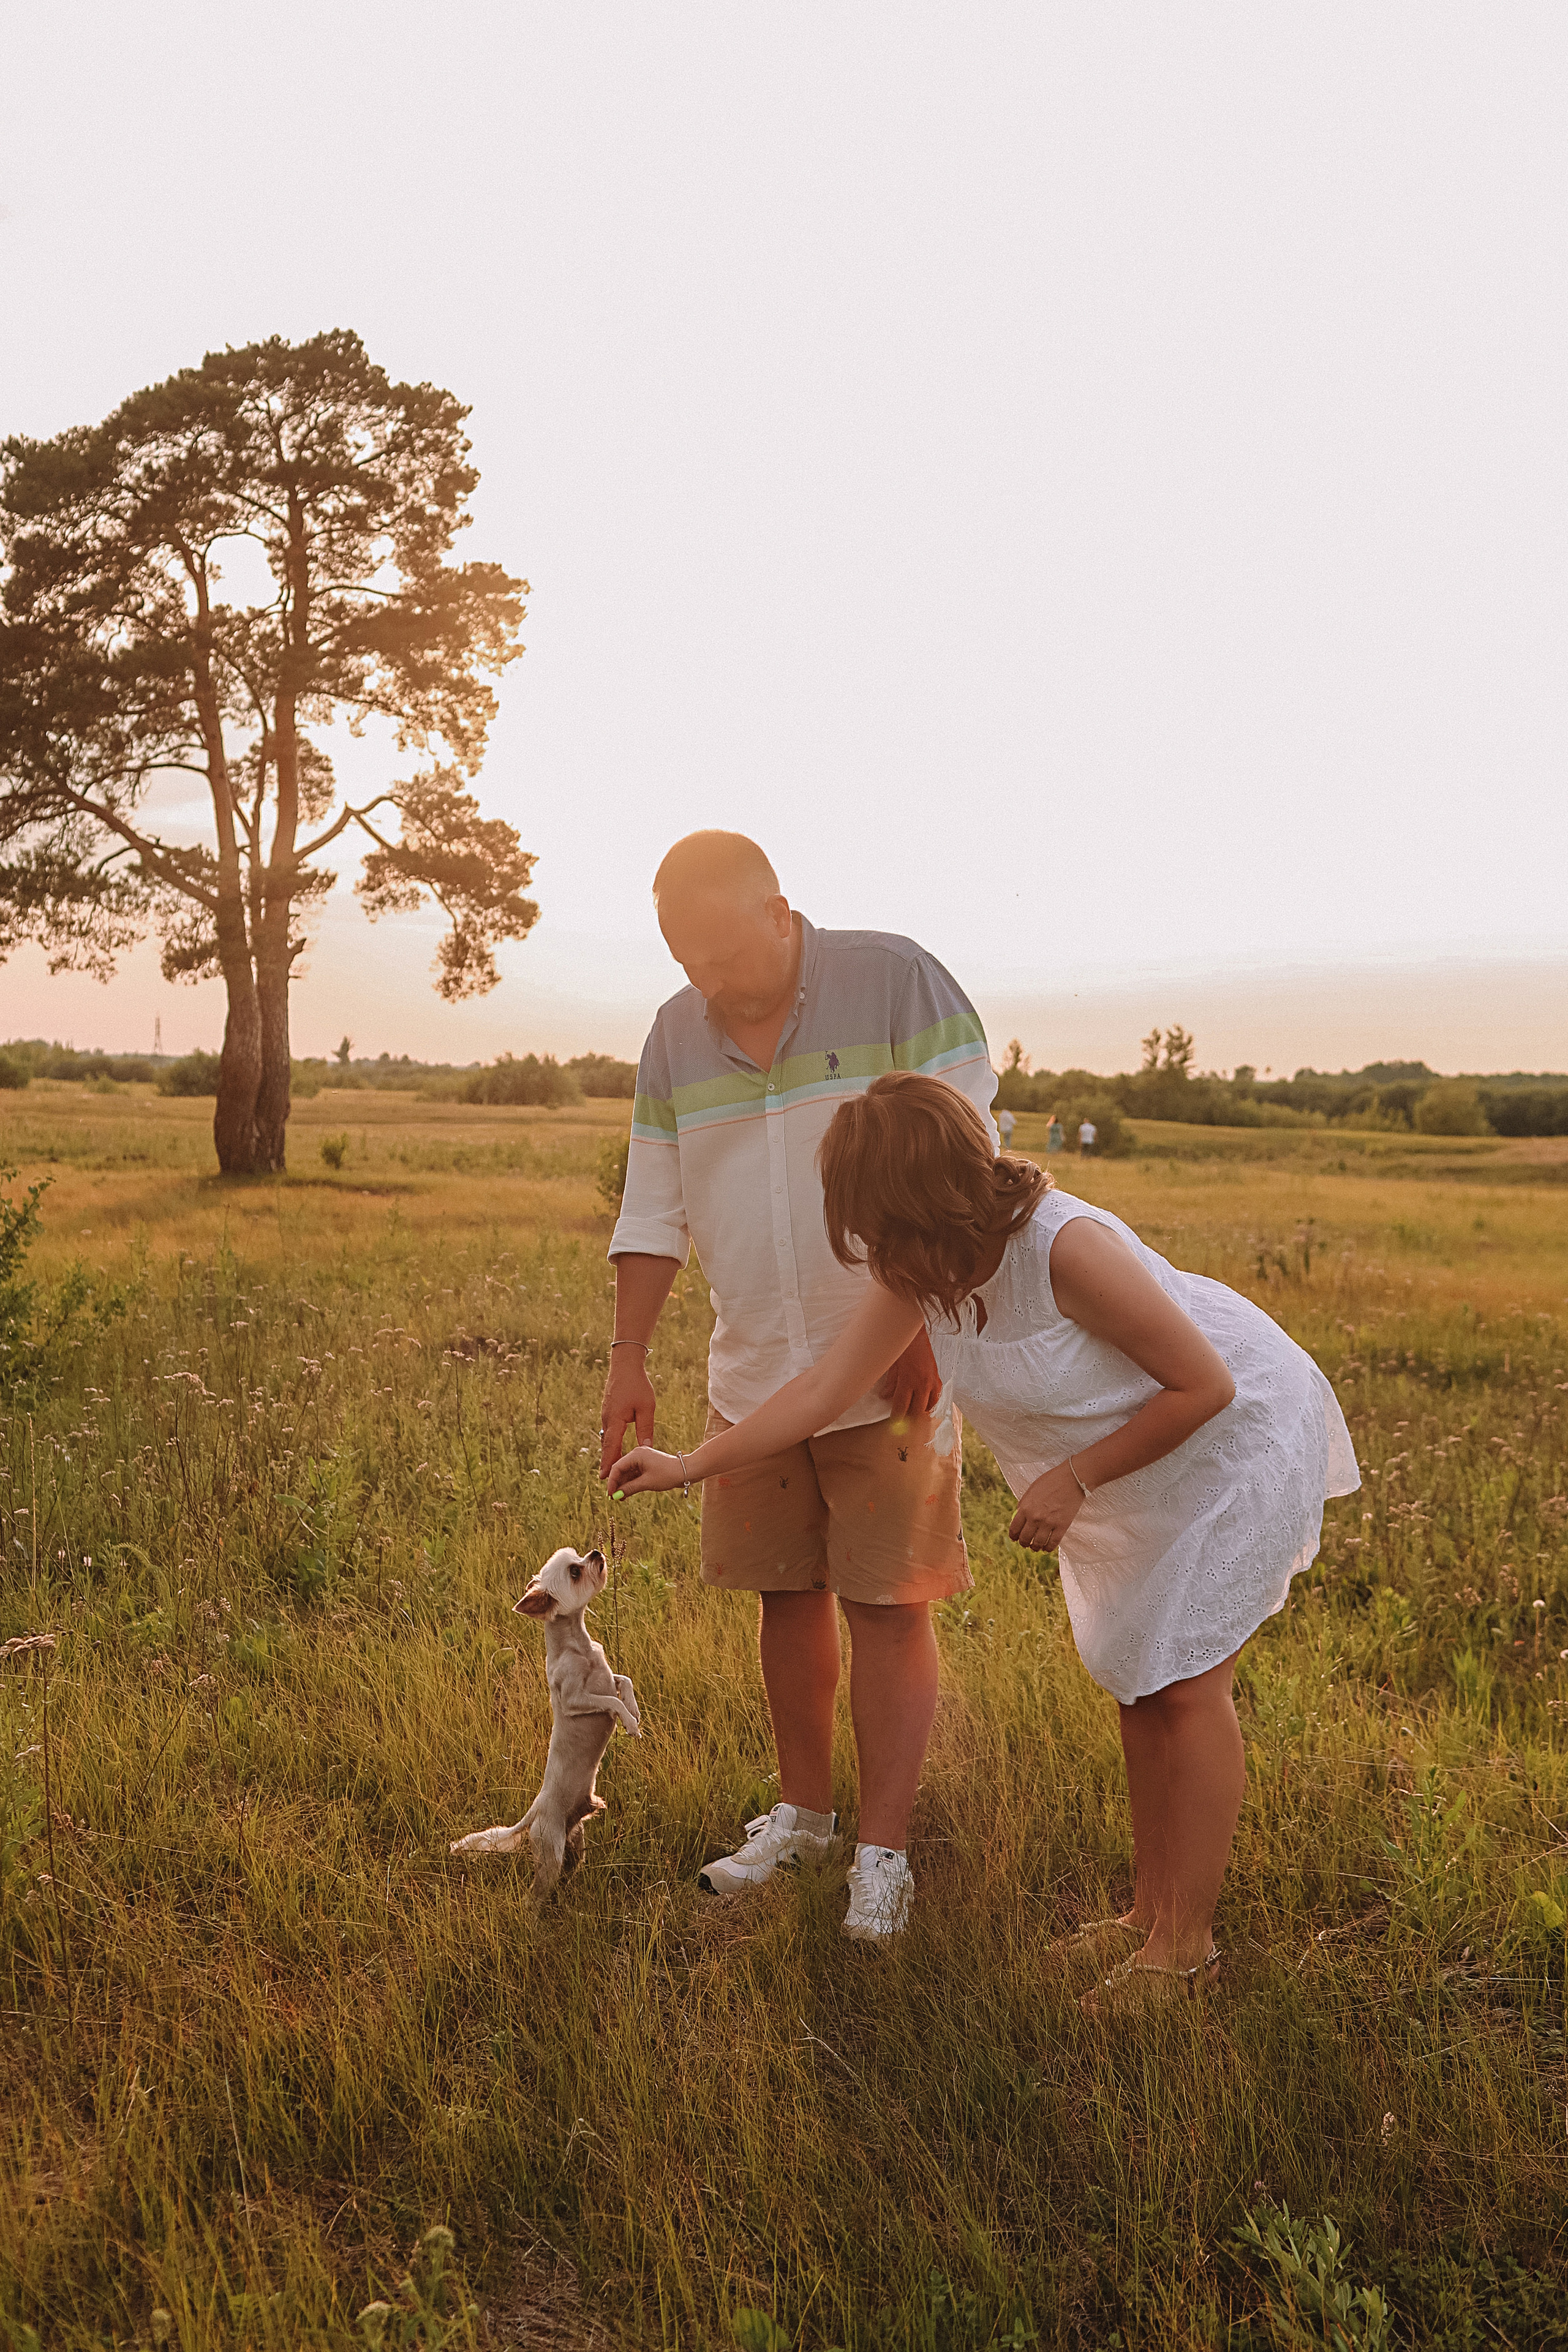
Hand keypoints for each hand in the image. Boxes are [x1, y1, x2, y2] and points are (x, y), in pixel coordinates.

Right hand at [599, 1352, 655, 1477]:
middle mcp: (607, 1419)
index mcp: (615, 1420)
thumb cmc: (638, 1385)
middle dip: (607, 1462)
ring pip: (606, 1438)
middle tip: (606, 1480)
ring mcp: (606, 1415)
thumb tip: (646, 1447)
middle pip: (606, 1446)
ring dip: (609, 1453)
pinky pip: (608, 1431)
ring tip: (611, 1469)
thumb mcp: (646, 1408)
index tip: (604, 1477)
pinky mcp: (608, 1411)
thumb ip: (645, 1429)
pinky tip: (614, 1448)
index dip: (608, 1463)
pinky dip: (610, 1442)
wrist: (625, 1365)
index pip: (611, 1447)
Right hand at [604, 1445, 686, 1497]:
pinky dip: (630, 1483)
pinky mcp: (646, 1464)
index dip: (612, 1482)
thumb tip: (616, 1495)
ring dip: (623, 1485)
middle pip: (620, 1470)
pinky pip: (633, 1473)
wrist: (686, 1471)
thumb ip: (630, 1488)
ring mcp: (641, 1458)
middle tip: (613, 1498)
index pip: (617, 1468)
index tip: (610, 1495)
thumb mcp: (647, 1483)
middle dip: (617, 1484)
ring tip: (621, 1499)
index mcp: (636, 1454)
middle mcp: (637, 1454)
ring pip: (627, 1473)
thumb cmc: (667, 1475)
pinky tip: (627, 1494)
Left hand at [877, 1327, 941, 1420]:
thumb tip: (885, 1397)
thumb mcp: (892, 1364)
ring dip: (920, 1411)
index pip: (901, 1406)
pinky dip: (930, 1402)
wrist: (916, 1332)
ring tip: (912, 1411)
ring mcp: (932, 1381)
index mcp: (908, 1380)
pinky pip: (937, 1396)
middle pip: (916, 1411)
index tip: (893, 1423)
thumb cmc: (902, 1345)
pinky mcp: (938, 1377)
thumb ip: (890, 1383)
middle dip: (909, 1417)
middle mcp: (922, 1383)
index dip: (896, 1417)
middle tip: (902, 1419)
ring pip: (929, 1406)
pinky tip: (924, 1402)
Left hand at [1008, 1461, 1085, 1552]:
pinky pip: (1053, 1543)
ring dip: (1035, 1547)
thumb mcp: (1032, 1489)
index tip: (1015, 1538)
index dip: (1013, 1536)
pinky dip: (1048, 1548)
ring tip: (1036, 1547)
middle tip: (1025, 1544)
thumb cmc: (1051, 1481)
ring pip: (1038, 1543)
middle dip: (1023, 1543)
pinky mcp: (1062, 1526)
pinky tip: (1047, 1548)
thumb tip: (1019, 1515)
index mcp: (1025, 1507)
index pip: (1014, 1528)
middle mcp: (1035, 1517)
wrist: (1072, 1479)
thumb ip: (1024, 1503)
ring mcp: (1049, 1523)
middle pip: (1025, 1538)